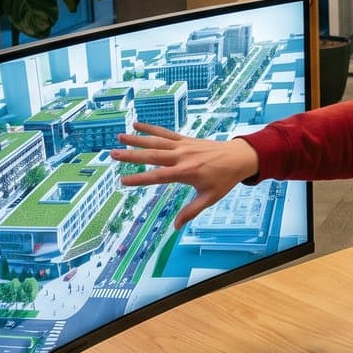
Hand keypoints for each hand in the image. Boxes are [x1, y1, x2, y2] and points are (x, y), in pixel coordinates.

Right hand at [112, 122, 259, 227]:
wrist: (239, 157)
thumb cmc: (225, 179)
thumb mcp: (210, 198)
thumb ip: (191, 211)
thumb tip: (176, 227)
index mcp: (186, 172)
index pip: (158, 176)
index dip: (140, 179)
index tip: (122, 181)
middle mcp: (182, 157)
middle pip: (152, 156)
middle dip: (132, 155)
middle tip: (112, 154)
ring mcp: (183, 146)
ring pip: (156, 141)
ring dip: (137, 139)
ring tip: (119, 136)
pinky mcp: (185, 139)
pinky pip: (165, 133)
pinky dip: (151, 129)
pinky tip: (137, 125)